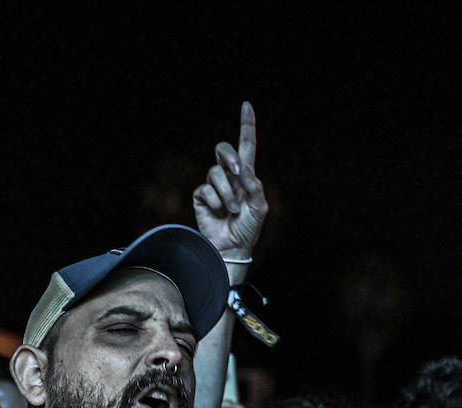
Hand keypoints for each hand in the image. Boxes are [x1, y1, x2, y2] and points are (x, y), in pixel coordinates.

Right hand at [192, 101, 267, 261]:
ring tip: (233, 210)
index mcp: (246, 175)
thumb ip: (253, 185)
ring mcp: (214, 186)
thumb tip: (242, 168)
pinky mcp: (201, 197)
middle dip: (230, 157)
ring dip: (227, 193)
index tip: (247, 106)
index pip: (246, 146)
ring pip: (215, 173)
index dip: (246, 126)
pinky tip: (218, 213)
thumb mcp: (260, 207)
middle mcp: (229, 176)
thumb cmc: (249, 229)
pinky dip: (214, 202)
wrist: (232, 248)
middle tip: (238, 172)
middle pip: (223, 150)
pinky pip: (205, 190)